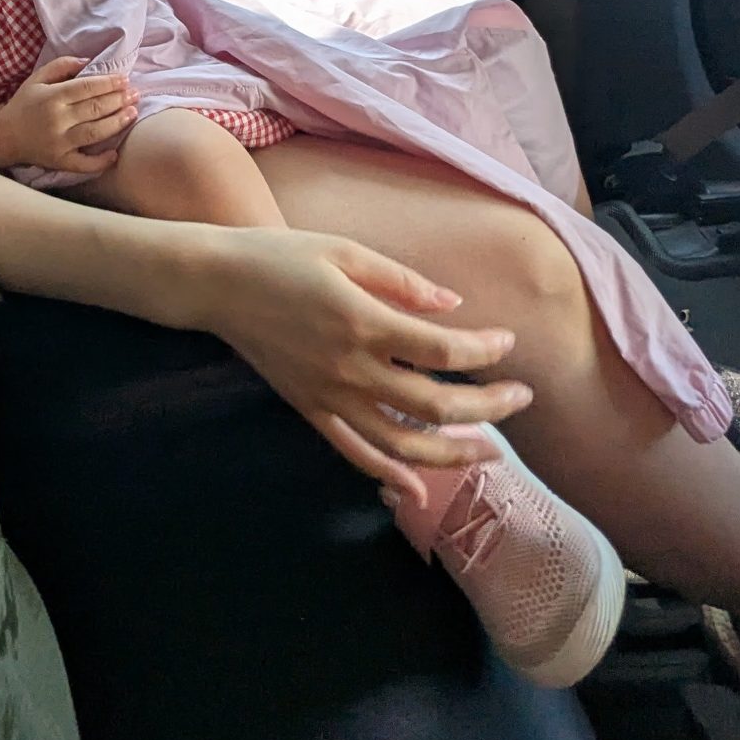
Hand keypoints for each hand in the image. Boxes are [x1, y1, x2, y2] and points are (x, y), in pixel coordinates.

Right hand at [0, 56, 137, 172]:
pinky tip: (114, 154)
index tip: (125, 80)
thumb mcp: (38, 78)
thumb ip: (62, 65)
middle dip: (119, 100)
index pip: (87, 87)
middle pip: (95, 108)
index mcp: (52, 97)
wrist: (4, 135)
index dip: (109, 83)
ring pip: (95, 132)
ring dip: (117, 123)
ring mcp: (59, 142)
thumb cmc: (25, 103)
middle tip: (135, 94)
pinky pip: (84, 164)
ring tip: (133, 113)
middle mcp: (57, 120)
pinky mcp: (60, 161)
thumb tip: (89, 60)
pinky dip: (101, 161)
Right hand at [187, 227, 532, 501]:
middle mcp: (352, 369)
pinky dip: (389, 476)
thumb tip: (453, 306)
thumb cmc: (281, 257)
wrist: (217, 284)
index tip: (508, 343)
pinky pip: (354, 453)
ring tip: (491, 449)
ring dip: (453, 453)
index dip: (484, 350)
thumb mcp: (345, 251)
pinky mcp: (310, 411)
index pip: (442, 350)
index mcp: (364, 322)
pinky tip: (418, 489)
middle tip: (522, 398)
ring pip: (403, 444)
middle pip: (434, 405)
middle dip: (489, 407)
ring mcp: (330, 397)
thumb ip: (402, 281)